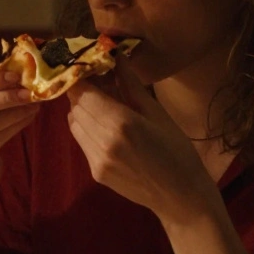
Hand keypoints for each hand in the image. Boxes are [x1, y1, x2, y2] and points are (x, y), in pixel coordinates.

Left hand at [64, 61, 219, 224]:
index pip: (83, 93)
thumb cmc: (177, 151)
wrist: (180, 196)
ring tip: (102, 105)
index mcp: (121, 123)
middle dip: (82, 92)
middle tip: (98, 83)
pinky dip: (87, 129)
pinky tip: (105, 127)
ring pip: (74, 124)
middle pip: (76, 107)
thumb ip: (131, 86)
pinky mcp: (94, 172)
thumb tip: (117, 57)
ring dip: (82, 110)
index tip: (88, 67)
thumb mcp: (157, 113)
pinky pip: (81, 142)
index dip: (81, 78)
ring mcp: (96, 159)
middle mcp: (103, 141)